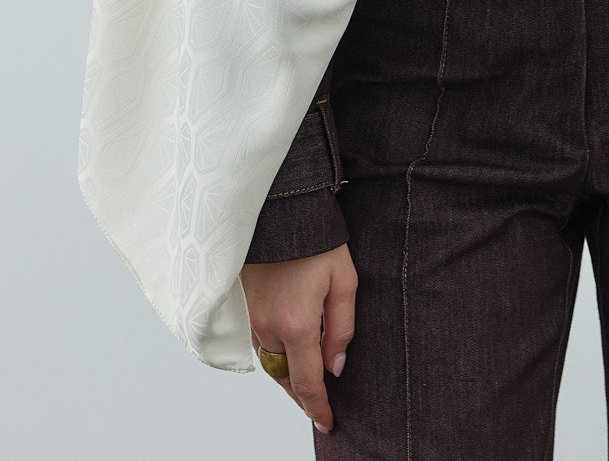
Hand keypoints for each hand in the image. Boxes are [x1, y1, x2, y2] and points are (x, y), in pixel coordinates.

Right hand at [241, 243, 357, 434]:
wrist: (280, 207)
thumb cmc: (317, 239)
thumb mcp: (344, 280)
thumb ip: (342, 328)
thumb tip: (336, 367)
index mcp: (296, 324)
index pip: (307, 382)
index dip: (318, 407)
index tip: (329, 422)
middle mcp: (268, 327)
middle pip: (284, 379)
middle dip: (302, 397)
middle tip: (320, 408)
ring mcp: (251, 318)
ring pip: (270, 363)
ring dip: (287, 376)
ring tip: (308, 383)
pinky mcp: (243, 306)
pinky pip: (259, 345)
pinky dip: (274, 357)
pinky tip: (288, 354)